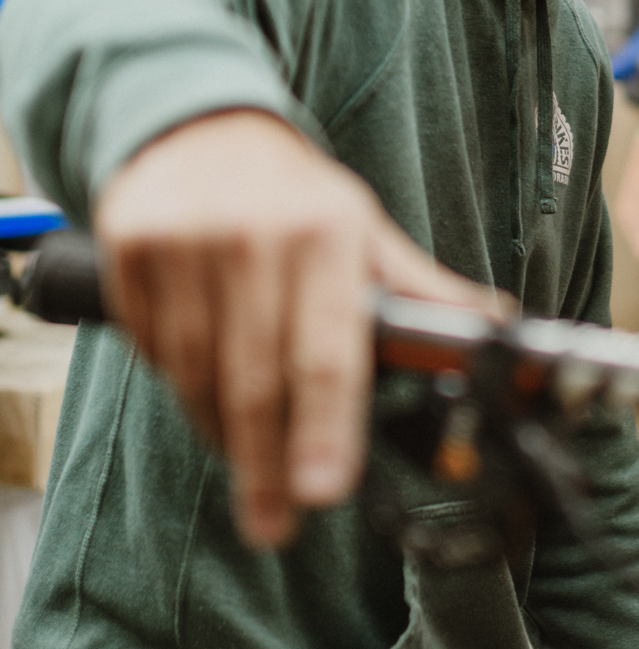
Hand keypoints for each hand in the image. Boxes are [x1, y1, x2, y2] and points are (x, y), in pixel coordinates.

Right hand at [95, 109, 509, 548]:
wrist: (196, 124)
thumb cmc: (293, 195)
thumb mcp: (363, 231)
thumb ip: (418, 293)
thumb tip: (497, 329)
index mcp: (326, 234)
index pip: (328, 352)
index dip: (326, 429)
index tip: (324, 491)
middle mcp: (253, 236)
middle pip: (257, 382)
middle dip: (267, 467)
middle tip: (276, 525)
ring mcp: (184, 242)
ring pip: (198, 377)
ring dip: (225, 435)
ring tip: (248, 464)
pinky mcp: (131, 249)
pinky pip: (154, 352)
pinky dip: (181, 385)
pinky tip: (205, 388)